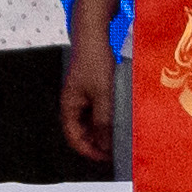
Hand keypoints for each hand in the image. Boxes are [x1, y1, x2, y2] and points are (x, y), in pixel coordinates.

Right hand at [59, 0, 120, 162]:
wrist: (94, 33)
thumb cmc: (95, 62)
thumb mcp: (102, 94)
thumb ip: (103, 121)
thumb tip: (105, 145)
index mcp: (69, 106)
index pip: (74, 138)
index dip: (89, 151)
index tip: (108, 159)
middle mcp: (73, 103)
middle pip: (82, 131)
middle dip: (98, 143)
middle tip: (118, 150)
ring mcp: (83, 95)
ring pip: (92, 120)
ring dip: (105, 130)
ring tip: (122, 135)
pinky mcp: (93, 87)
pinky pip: (99, 108)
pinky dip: (109, 116)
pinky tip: (122, 116)